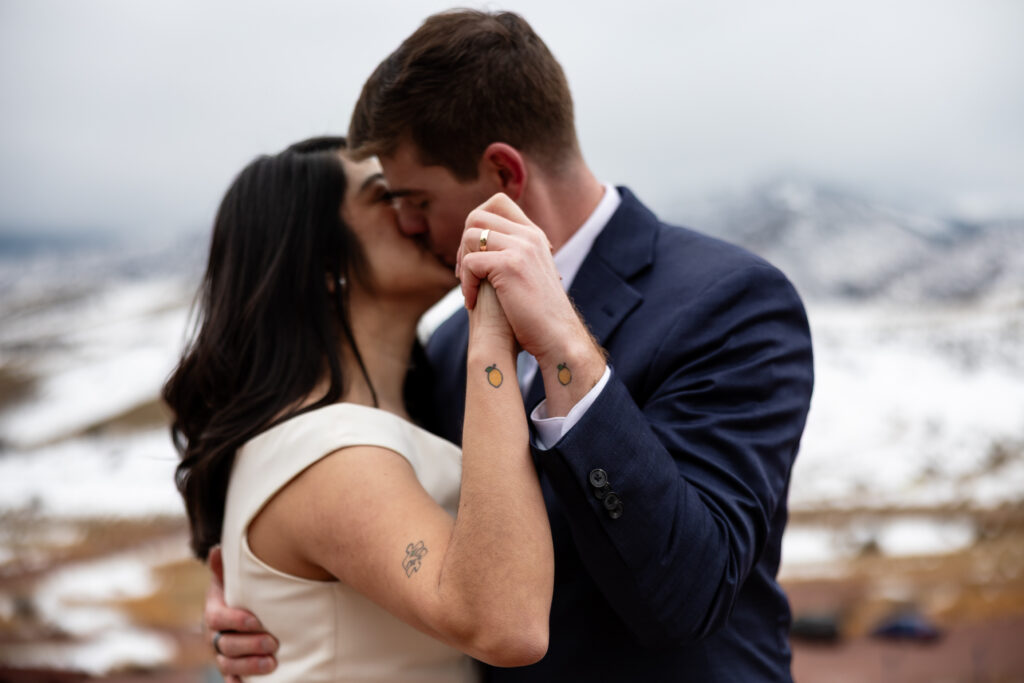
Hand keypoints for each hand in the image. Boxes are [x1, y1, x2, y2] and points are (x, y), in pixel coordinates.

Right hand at [205, 546, 278, 680]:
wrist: (239, 610)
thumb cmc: (239, 592)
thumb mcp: (231, 578)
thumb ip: (224, 568)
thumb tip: (217, 549)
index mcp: (214, 613)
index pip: (218, 618)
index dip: (235, 620)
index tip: (255, 621)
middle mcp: (214, 636)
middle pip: (225, 645)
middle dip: (249, 645)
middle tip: (273, 643)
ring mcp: (222, 654)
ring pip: (228, 664)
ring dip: (249, 666)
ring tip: (272, 664)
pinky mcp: (231, 669)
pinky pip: (230, 679)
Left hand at [457, 193, 606, 415]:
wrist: (558, 338)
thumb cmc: (538, 316)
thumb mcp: (527, 276)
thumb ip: (510, 257)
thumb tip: (482, 249)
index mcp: (534, 235)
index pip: (498, 203)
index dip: (477, 224)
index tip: (475, 255)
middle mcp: (529, 236)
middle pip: (478, 215)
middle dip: (463, 243)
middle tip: (464, 273)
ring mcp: (522, 248)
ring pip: (470, 235)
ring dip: (462, 263)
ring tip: (467, 287)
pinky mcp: (511, 265)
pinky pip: (471, 262)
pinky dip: (465, 284)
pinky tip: (471, 303)